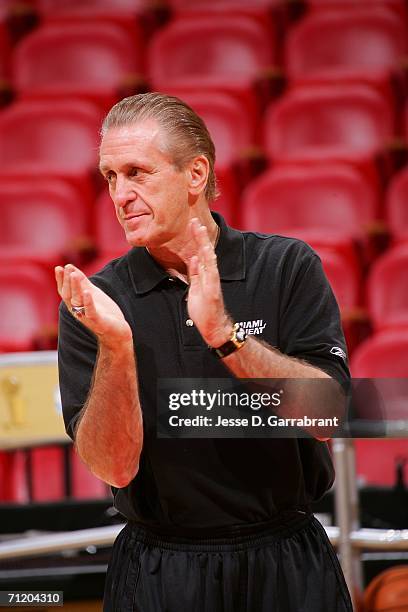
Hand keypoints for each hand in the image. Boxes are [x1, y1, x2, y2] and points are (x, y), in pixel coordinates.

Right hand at [55, 264, 131, 347]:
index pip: (64, 291)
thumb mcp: (92, 293)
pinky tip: (87, 292)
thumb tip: (71, 267)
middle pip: (68, 295)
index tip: (58, 267)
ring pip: (77, 301)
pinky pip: (90, 312)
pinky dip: (88, 302)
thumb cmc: (103, 312)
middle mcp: (78, 311)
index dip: (61, 280)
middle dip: (67, 281)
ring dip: (75, 288)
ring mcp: (87, 316)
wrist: (117, 331)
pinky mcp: (97, 321)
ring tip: (74, 275)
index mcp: (76, 304)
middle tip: (66, 268)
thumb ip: (82, 282)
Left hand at [186, 218, 231, 346]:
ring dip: (204, 243)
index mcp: (204, 274)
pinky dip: (208, 262)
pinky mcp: (213, 289)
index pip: (199, 252)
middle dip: (199, 235)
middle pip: (204, 251)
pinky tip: (205, 251)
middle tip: (194, 220)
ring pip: (208, 258)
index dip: (195, 239)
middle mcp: (210, 275)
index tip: (191, 225)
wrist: (213, 326)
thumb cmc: (204, 310)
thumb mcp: (194, 289)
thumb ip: (195, 274)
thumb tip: (193, 259)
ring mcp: (212, 281)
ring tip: (200, 229)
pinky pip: (211, 273)